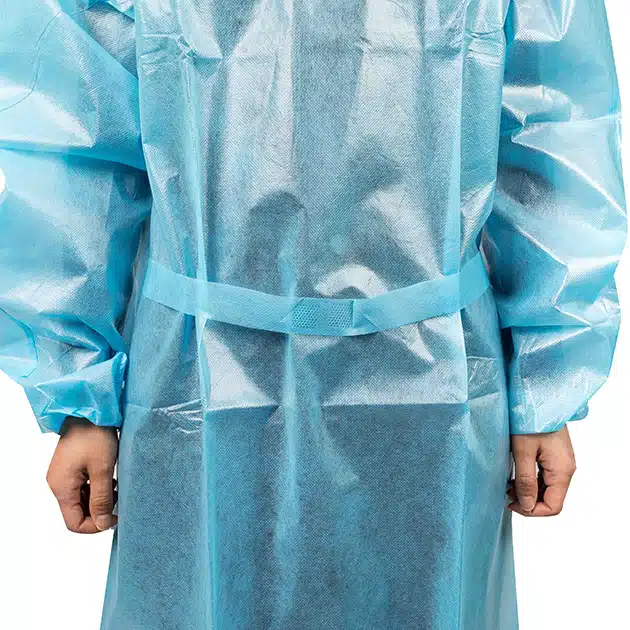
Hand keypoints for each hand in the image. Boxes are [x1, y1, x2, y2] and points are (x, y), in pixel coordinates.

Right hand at [46, 417, 118, 533]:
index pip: (74, 523)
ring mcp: (63, 475)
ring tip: (116, 488)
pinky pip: (82, 487)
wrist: (90, 410)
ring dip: (98, 500)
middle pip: (76, 512)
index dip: (96, 525)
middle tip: (119, 501)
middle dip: (98, 511)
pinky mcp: (70, 467)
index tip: (116, 517)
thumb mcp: (103, 470)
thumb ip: (102, 499)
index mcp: (62, 488)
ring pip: (80, 500)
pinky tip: (110, 480)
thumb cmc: (95, 435)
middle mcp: (58, 484)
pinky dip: (96, 488)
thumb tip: (103, 524)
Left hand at [507, 425, 576, 516]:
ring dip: (529, 491)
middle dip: (529, 501)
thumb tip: (527, 506)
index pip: (553, 506)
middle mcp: (566, 469)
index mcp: (562, 471)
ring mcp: (561, 462)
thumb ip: (525, 481)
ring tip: (508, 485)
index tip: (512, 504)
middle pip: (551, 499)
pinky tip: (515, 476)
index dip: (532, 511)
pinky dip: (531, 481)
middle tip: (506, 494)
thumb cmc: (529, 419)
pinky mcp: (555, 455)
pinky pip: (545, 476)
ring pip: (547, 489)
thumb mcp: (522, 452)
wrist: (537, 396)